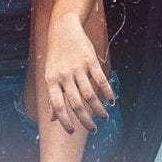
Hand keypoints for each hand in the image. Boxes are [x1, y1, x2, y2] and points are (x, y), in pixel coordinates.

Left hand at [44, 14, 114, 134]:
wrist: (63, 29)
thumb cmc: (56, 56)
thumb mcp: (50, 75)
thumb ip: (53, 97)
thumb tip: (53, 119)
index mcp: (52, 81)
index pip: (57, 105)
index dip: (64, 120)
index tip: (71, 132)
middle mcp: (64, 76)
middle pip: (76, 103)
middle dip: (85, 120)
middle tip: (93, 129)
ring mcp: (78, 68)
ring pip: (90, 94)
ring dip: (98, 109)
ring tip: (104, 118)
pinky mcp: (91, 61)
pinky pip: (101, 80)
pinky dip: (107, 93)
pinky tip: (112, 102)